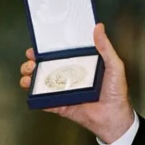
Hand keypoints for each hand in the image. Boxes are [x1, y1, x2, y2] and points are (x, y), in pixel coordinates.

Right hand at [19, 22, 133, 143]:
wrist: (114, 116)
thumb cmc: (116, 91)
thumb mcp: (114, 65)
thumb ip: (106, 47)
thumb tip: (99, 27)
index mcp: (81, 66)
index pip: (61, 55)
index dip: (47, 50)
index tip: (37, 47)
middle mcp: (71, 77)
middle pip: (47, 67)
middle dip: (34, 63)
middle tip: (31, 62)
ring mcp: (64, 91)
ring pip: (41, 83)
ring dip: (30, 78)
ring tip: (28, 76)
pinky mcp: (60, 105)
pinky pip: (44, 101)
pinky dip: (35, 96)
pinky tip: (31, 91)